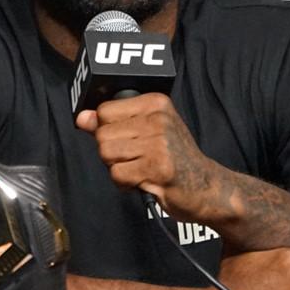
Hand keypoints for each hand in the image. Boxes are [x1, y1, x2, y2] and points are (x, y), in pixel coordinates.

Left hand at [75, 93, 228, 221]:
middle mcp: (158, 118)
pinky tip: (143, 180)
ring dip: (118, 168)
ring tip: (140, 168)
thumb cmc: (176, 158)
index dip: (108, 130)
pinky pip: (117, 175)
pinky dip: (125, 183)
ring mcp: (159, 143)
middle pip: (102, 134)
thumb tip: (82, 117)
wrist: (207, 187)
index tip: (128, 140)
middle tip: (136, 158)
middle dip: (111, 152)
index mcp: (155, 103)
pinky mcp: (158, 168)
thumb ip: (113, 123)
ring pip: (106, 154)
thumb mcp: (148, 131)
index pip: (105, 110)